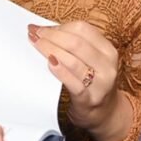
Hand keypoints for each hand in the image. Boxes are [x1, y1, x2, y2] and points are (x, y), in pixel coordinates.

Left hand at [28, 22, 130, 140]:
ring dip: (50, 50)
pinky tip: (49, 64)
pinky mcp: (89, 99)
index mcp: (107, 50)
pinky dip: (60, 71)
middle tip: (34, 34)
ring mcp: (100, 83)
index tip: (40, 28)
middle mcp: (107, 65)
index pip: (82, 29)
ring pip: (73, 60)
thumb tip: (44, 29)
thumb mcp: (90, 60)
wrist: (105, 113)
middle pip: (76, 43)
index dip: (59, 26)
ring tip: (35, 44)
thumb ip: (73, 44)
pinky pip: (74, 83)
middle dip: (51, 36)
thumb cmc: (91, 82)